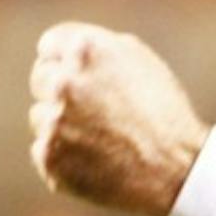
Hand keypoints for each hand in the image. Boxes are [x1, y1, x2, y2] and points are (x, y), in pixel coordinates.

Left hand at [29, 22, 209, 215]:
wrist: (176, 170)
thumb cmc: (165, 113)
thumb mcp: (141, 62)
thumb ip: (97, 48)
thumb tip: (66, 50)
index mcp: (86, 51)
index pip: (49, 45)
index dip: (64, 59)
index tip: (76, 73)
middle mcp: (64, 82)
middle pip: (40, 78)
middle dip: (59, 89)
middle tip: (90, 109)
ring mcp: (53, 122)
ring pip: (41, 117)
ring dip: (62, 124)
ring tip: (102, 138)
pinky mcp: (49, 157)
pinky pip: (45, 151)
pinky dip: (65, 155)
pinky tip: (97, 160)